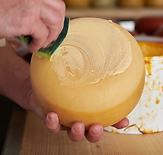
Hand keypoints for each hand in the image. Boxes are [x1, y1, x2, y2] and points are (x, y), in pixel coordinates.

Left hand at [0, 43, 127, 143]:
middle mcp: (79, 114)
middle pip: (91, 130)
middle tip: (97, 126)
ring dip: (76, 133)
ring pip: (73, 133)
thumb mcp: (77, 58)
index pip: (107, 116)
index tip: (124, 122)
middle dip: (96, 133)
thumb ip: (90, 52)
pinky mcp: (49, 117)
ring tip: (77, 125)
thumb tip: (107, 30)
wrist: (38, 76)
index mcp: (89, 105)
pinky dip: (53, 123)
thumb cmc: (61, 68)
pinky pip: (51, 125)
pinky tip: (53, 115)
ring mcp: (64, 118)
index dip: (117, 122)